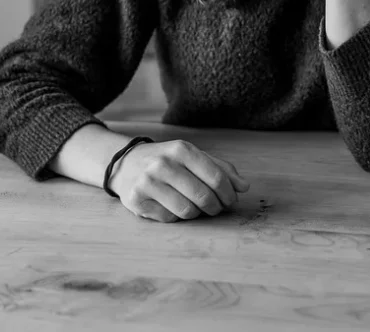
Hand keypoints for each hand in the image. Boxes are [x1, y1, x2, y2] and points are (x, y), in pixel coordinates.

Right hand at [109, 139, 250, 222]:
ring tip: (193, 205)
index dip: (228, 193)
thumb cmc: (167, 160)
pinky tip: (171, 205)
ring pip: (187, 211)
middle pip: (203, 197)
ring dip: (196, 213)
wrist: (125, 163)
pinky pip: (169, 218)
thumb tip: (244, 187)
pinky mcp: (137, 201)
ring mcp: (148, 182)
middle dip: (215, 207)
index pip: (215, 177)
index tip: (231, 200)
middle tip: (216, 208)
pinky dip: (175, 216)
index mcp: (181, 149)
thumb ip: (220, 168)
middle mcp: (163, 164)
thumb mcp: (191, 155)